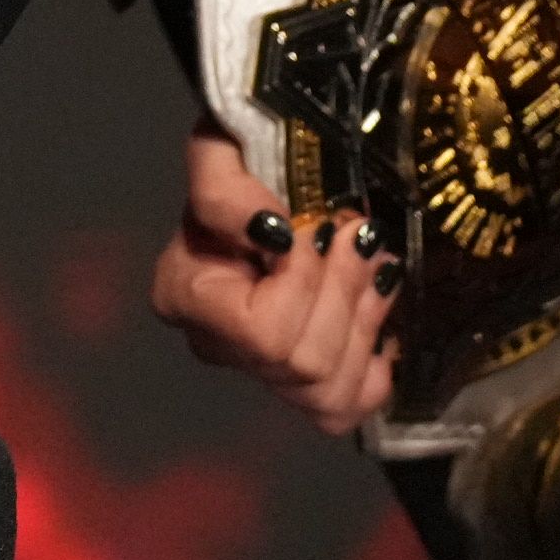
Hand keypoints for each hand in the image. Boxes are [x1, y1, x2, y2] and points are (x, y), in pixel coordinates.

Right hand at [147, 125, 396, 435]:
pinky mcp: (302, 383)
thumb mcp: (224, 149)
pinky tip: (375, 319)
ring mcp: (261, 371)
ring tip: (376, 269)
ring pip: (327, 395)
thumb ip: (228, 188)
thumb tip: (270, 232)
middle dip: (345, 295)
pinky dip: (373, 367)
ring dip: (365, 325)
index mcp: (183, 294)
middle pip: (303, 365)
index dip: (304, 284)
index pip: (262, 332)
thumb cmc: (251, 159)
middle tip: (362, 237)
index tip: (319, 228)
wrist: (284, 169)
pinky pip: (344, 410)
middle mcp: (216, 345)